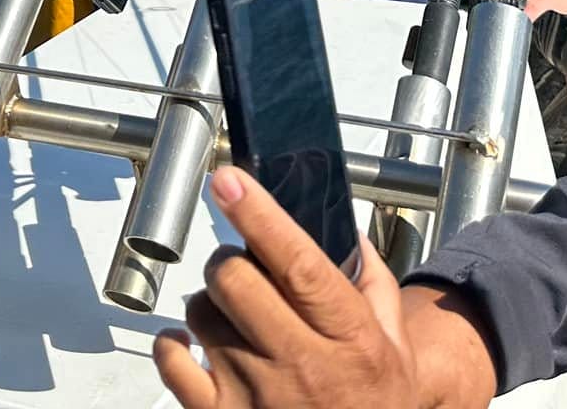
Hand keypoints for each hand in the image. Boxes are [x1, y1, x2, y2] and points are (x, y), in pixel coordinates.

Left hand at [154, 167, 428, 408]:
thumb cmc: (373, 406)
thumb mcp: (394, 347)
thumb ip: (374, 283)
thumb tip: (347, 229)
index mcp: (350, 340)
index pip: (298, 264)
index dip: (259, 216)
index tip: (230, 181)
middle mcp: (302, 368)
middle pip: (236, 279)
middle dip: (230, 259)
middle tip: (241, 267)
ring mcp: (256, 396)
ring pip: (201, 312)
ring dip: (209, 302)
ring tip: (232, 316)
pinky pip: (172, 363)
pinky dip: (172, 344)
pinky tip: (190, 344)